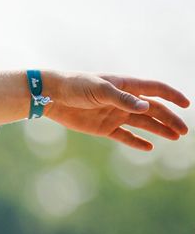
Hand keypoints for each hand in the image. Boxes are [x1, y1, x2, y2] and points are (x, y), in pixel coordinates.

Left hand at [45, 72, 189, 151]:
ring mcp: (116, 114)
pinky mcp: (104, 128)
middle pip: (153, 110)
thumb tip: (147, 107)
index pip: (156, 90)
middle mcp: (124, 100)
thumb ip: (123, 99)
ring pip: (143, 123)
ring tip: (174, 137)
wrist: (53, 97)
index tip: (187, 104)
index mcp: (127, 86)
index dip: (173, 96)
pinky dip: (137, 142)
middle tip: (184, 131)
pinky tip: (149, 147)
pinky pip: (125, 136)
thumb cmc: (77, 86)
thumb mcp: (101, 90)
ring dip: (159, 130)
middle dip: (170, 119)